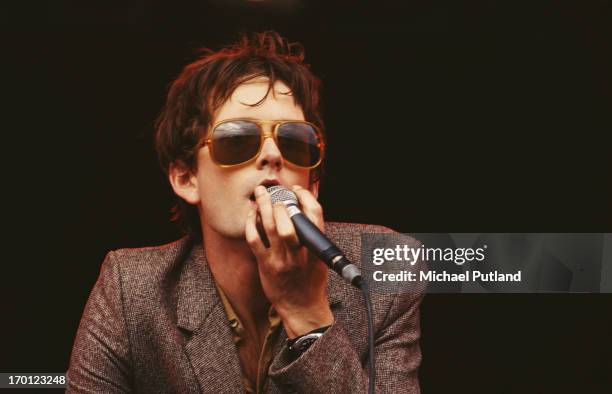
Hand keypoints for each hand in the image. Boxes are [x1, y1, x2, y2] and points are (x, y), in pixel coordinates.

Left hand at [245, 185, 333, 337]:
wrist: (302, 308)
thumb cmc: (311, 281)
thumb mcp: (319, 257)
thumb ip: (313, 236)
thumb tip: (304, 210)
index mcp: (316, 248)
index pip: (315, 215)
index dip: (305, 198)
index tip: (297, 190)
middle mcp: (299, 253)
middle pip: (290, 220)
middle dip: (280, 203)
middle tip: (274, 194)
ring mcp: (281, 260)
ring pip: (270, 227)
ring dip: (263, 207)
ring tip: (260, 194)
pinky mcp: (266, 265)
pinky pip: (254, 240)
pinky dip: (251, 224)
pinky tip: (251, 215)